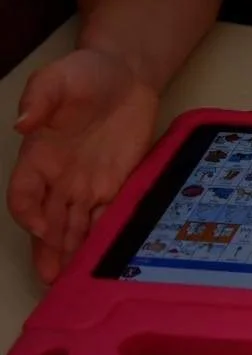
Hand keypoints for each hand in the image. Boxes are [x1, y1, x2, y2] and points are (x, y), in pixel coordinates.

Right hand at [7, 49, 158, 282]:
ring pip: (76, 225)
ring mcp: (89, 182)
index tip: (41, 226)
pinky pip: (110, 213)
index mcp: (38, 157)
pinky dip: (106, 234)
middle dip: (49, 248)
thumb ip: (39, 100)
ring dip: (73, 251)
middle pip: (49, 220)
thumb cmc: (85, 74)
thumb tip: (23, 123)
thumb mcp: (57, 79)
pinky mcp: (118, 181)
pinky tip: (106, 256)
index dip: (27, 213)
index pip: (23, 195)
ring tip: (71, 281)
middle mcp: (60, 177)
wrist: (126, 73)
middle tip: (51, 278)